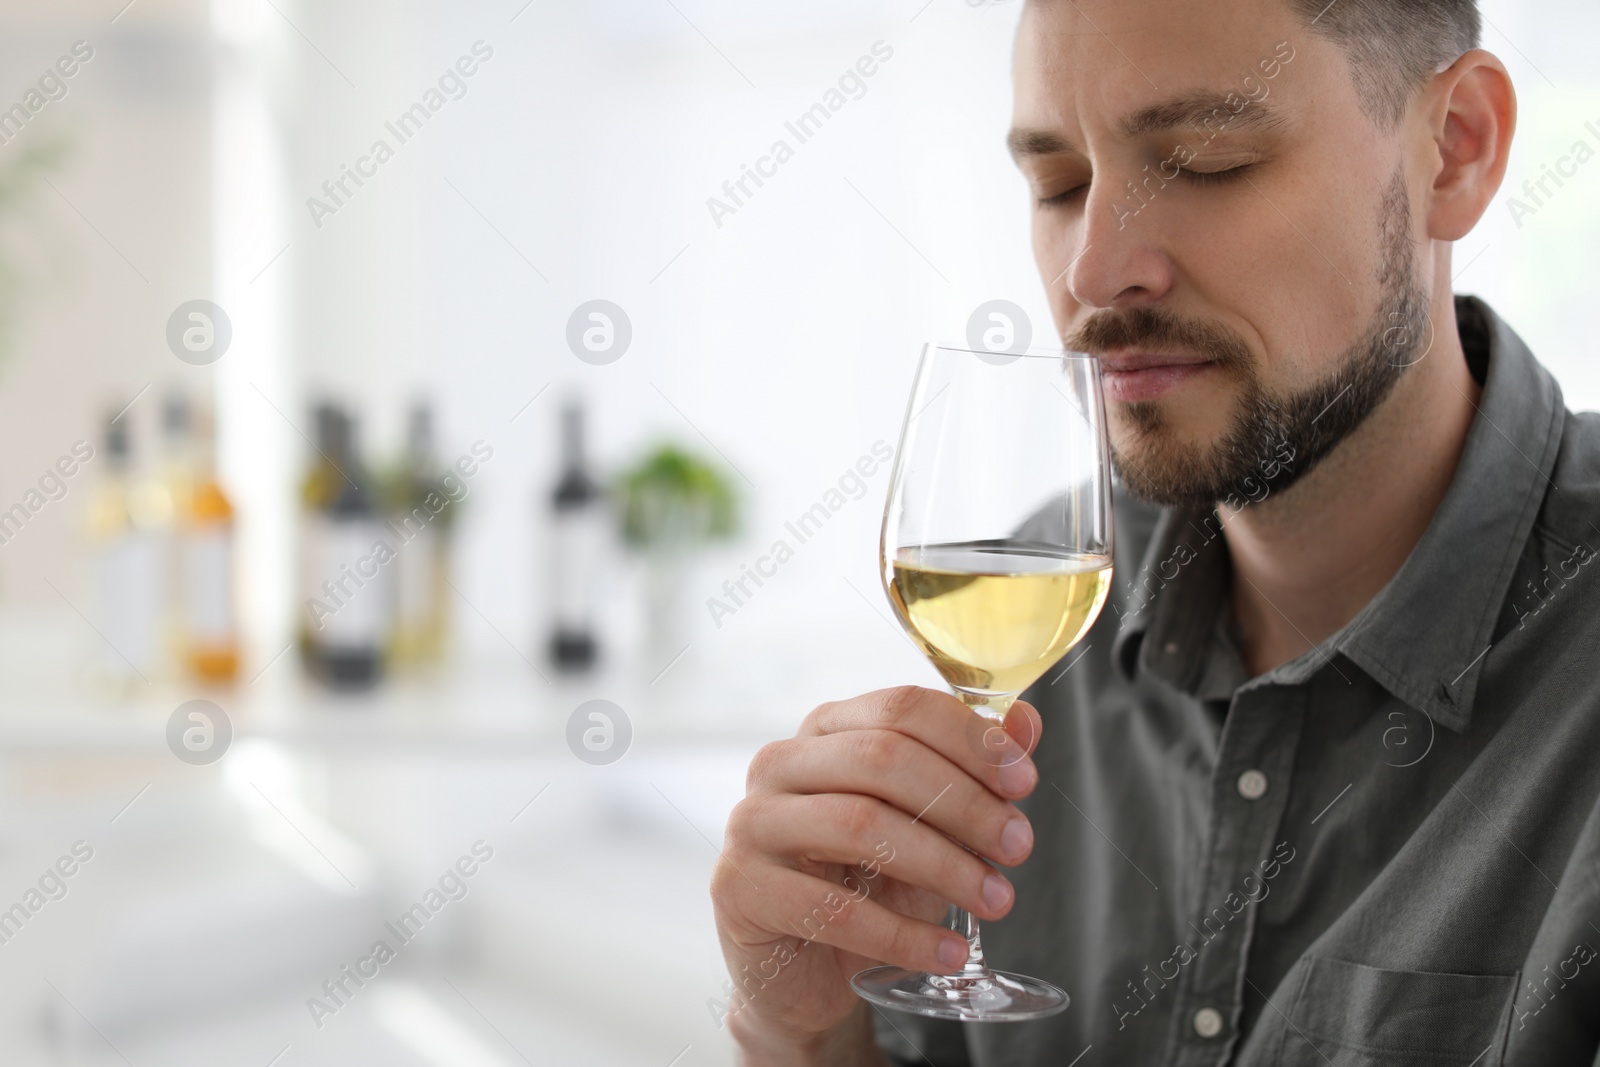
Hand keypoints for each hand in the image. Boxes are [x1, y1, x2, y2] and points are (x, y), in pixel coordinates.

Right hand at [711, 686, 1041, 1058]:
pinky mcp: (739, 888)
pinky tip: (949, 951)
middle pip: (882, 758)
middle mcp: (779, 763)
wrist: (803, 972)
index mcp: (825, 730)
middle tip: (1019, 846)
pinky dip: (904, 935)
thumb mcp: (929, 827)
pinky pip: (834, 908)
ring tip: (997, 900)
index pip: (900, 708)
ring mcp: (752, 823)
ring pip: (860, 824)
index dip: (970, 739)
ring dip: (943, 865)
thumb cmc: (865, 884)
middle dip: (965, 802)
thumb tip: (1027, 721)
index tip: (1025, 782)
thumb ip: (972, 773)